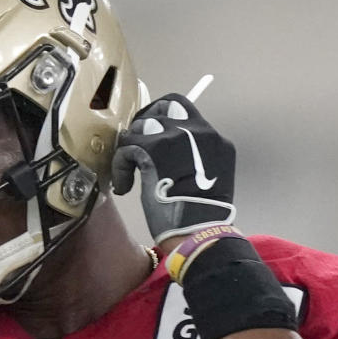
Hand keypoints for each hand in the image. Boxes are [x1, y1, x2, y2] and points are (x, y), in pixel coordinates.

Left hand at [111, 94, 235, 243]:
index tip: (153, 135)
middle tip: (135, 142)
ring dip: (131, 146)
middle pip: (167, 105)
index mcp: (216, 141)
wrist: (197, 233)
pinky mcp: (155, 149)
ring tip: (129, 171)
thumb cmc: (200, 219)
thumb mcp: (205, 180)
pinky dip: (121, 166)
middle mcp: (200, 132)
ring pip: (143, 125)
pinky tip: (125, 186)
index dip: (166, 119)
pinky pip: (128, 147)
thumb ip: (193, 159)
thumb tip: (167, 154)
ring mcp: (178, 138)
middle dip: (147, 120)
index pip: (188, 113)